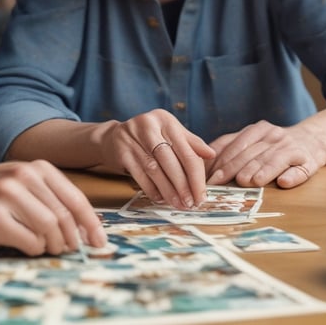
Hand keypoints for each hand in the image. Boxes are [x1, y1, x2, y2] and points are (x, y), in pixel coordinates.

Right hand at [0, 160, 106, 255]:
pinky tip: (26, 246)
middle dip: (74, 239)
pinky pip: (29, 242)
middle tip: (71, 250)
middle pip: (65, 216)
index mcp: (34, 167)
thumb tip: (81, 226)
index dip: (91, 223)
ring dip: (54, 246)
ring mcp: (7, 196)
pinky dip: (34, 249)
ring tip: (47, 249)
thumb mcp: (16, 181)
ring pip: (50, 229)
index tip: (100, 241)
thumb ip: (46, 195)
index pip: (75, 198)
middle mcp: (23, 177)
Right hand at [96, 109, 214, 208]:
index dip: (197, 176)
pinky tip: (160, 199)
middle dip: (183, 186)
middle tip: (191, 204)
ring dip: (168, 191)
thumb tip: (212, 154)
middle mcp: (148, 125)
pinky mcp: (121, 152)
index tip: (202, 195)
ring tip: (178, 204)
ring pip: (154, 170)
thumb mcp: (170, 134)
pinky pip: (139, 175)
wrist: (113, 137)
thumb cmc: (149, 138)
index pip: (186, 151)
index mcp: (165, 120)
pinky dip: (152, 190)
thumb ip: (190, 143)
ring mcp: (132, 138)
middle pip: (170, 160)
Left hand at [206, 120, 325, 188]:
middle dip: (234, 168)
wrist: (313, 138)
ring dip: (260, 172)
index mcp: (258, 130)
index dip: (221, 160)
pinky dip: (292, 176)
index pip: (236, 144)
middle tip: (220, 182)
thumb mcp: (255, 138)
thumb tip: (205, 161)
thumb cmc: (276, 144)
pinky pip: (300, 169)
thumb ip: (232, 145)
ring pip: (273, 160)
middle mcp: (273, 136)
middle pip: (251, 154)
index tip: (209, 176)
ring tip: (247, 182)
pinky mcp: (308, 160)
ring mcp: (291, 147)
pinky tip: (284, 182)